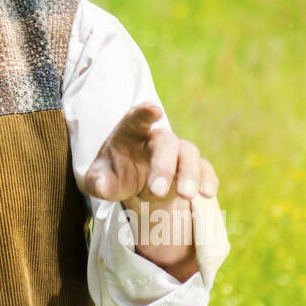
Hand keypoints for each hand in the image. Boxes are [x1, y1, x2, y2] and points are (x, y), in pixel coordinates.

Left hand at [80, 103, 218, 204]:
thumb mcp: (99, 180)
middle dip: (163, 166)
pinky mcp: (193, 168)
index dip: (144, 113)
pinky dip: (208, 180)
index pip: (137, 118)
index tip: (154, 110)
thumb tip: (102, 186)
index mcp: (130, 133)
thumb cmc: (114, 176)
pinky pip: (205, 169)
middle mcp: (157, 139)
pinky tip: (207, 194)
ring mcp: (177, 152)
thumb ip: (97, 182)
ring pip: (189, 153)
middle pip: (165, 142)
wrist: (136, 189)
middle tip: (156, 191)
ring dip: (189, 174)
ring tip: (185, 195)